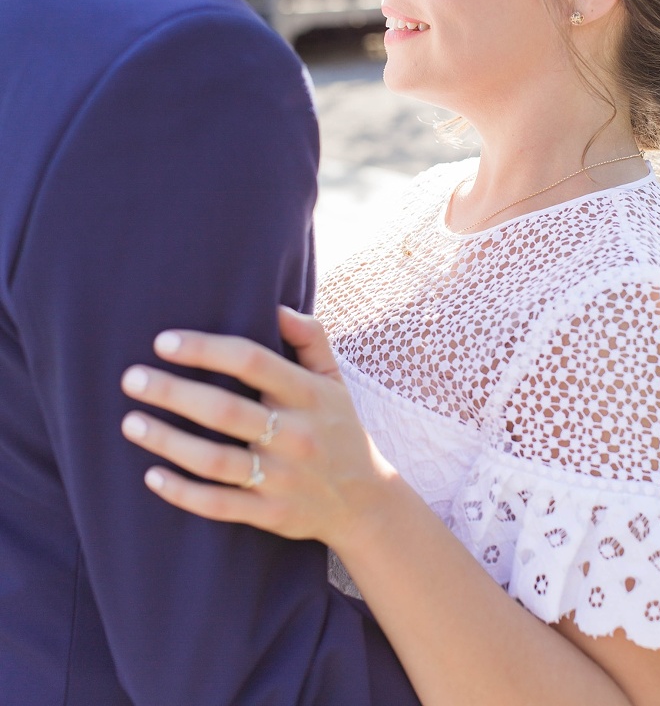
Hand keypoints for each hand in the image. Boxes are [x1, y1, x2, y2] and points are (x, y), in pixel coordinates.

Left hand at [121, 307, 393, 548]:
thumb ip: (310, 338)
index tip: (163, 342)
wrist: (366, 503)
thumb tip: (277, 306)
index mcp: (308, 395)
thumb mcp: (333, 380)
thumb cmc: (339, 428)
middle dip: (173, 393)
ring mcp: (282, 478)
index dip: (205, 349)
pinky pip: (219, 505)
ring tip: (131, 423)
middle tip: (131, 379)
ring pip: (215, 461)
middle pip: (225, 411)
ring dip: (167, 442)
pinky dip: (182, 492)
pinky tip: (152, 476)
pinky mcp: (271, 515)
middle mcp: (295, 434)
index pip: (251, 361)